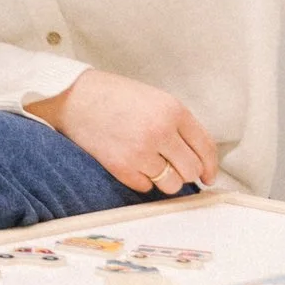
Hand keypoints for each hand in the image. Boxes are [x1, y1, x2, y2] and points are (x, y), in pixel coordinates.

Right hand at [37, 67, 218, 197]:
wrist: (73, 97)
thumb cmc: (114, 96)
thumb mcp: (154, 99)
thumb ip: (177, 124)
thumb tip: (197, 158)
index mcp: (173, 110)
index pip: (205, 147)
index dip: (210, 166)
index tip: (208, 177)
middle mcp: (160, 131)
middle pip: (191, 169)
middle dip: (186, 173)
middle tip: (174, 169)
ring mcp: (141, 151)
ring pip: (171, 184)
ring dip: (164, 180)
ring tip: (149, 165)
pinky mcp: (122, 167)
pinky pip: (146, 187)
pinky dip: (141, 180)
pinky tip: (130, 163)